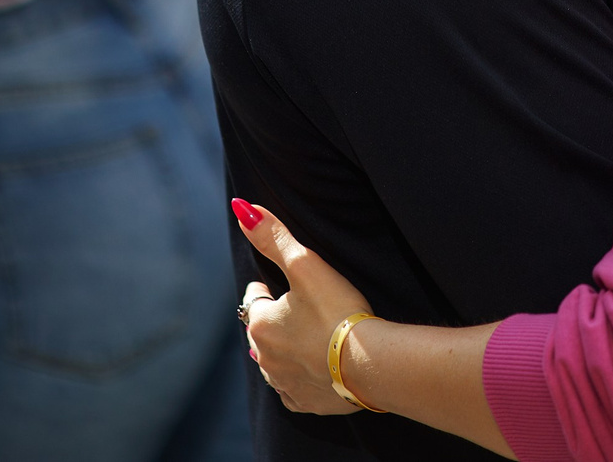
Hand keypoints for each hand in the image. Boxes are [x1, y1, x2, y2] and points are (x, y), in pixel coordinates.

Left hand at [236, 200, 373, 416]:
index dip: (266, 287)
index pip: (254, 298)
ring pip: (273, 362)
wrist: (370, 363)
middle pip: (262, 331)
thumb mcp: (305, 265)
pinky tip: (312, 369)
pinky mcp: (304, 402)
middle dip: (274, 319)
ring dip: (283, 349)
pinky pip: (291, 389)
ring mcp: (284, 383)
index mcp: (261, 324)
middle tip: (297, 308)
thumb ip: (273, 237)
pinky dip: (298, 377)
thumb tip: (242, 209)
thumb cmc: (338, 310)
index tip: (278, 283)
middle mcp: (264, 358)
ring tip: (304, 337)